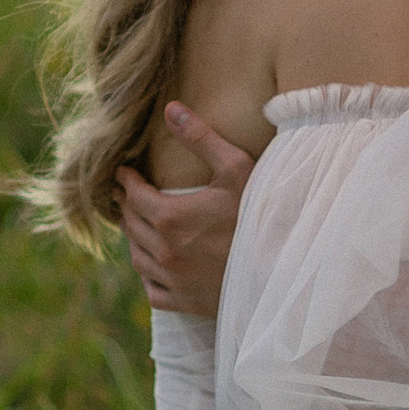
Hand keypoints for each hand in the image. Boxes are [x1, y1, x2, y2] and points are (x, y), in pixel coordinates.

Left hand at [116, 104, 252, 315]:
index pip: (133, 194)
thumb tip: (170, 108)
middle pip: (130, 224)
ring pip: (136, 257)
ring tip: (137, 224)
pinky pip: (152, 291)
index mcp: (170, 217)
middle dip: (126, 205)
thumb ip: (200, 137)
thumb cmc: (262, 214)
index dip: (125, 180)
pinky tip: (154, 266)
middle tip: (127, 194)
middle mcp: (164, 250)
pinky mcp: (186, 301)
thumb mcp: (236, 168)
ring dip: (134, 238)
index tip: (123, 172)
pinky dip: (148, 276)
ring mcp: (174, 279)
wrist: (285, 266)